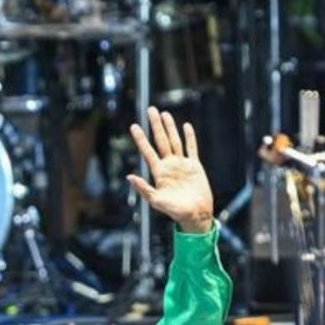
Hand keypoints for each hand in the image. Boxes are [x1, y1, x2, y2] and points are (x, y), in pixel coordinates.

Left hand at [127, 108, 213, 234]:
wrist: (196, 215)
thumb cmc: (175, 211)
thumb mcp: (157, 201)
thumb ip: (144, 189)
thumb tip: (129, 177)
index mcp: (159, 173)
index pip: (148, 151)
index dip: (141, 139)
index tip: (134, 126)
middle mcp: (169, 166)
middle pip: (161, 141)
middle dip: (155, 126)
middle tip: (150, 109)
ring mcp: (182, 165)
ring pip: (175, 141)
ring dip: (170, 128)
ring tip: (165, 114)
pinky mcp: (195, 166)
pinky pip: (191, 148)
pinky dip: (190, 137)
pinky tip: (186, 126)